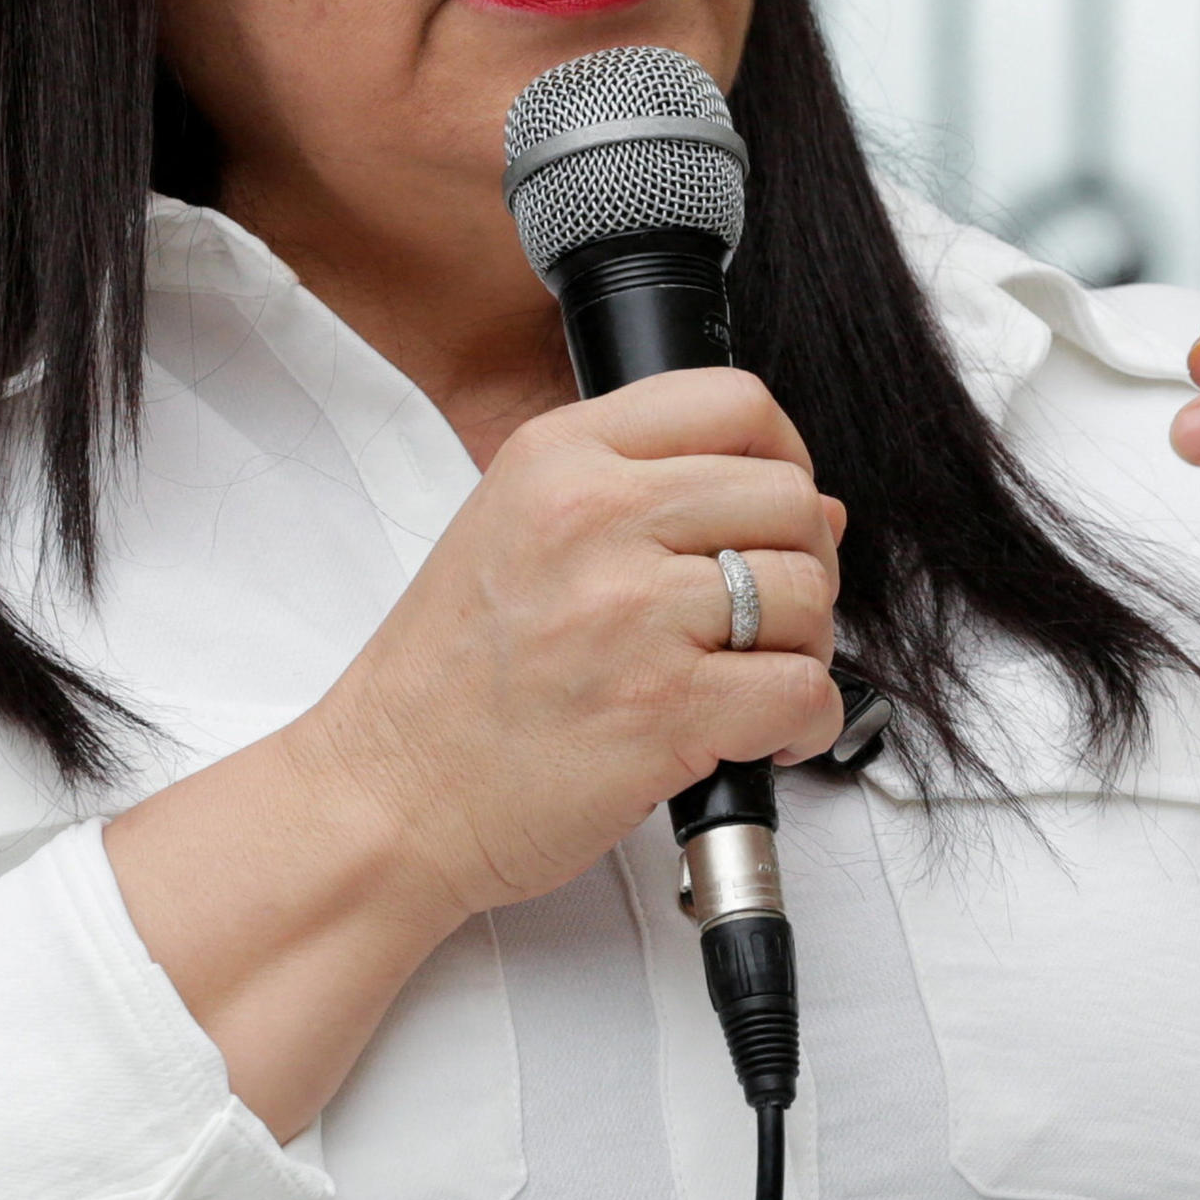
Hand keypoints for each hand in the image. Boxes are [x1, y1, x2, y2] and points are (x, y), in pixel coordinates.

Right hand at [300, 367, 847, 921]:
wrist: (386, 796)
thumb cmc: (446, 686)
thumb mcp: (513, 533)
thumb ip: (645, 498)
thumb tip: (813, 507)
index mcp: (558, 458)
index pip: (732, 403)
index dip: (784, 457)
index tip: (772, 512)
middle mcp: (595, 518)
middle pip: (789, 498)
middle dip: (805, 563)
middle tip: (767, 616)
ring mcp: (632, 612)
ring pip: (808, 592)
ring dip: (805, 647)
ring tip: (753, 679)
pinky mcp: (664, 708)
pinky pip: (803, 690)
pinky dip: (806, 723)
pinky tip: (762, 737)